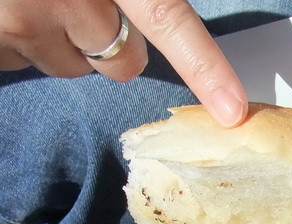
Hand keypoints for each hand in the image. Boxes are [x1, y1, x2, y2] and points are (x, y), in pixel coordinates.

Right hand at [0, 0, 247, 126]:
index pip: (168, 18)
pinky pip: (22, 61)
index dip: (204, 66)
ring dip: (57, 37)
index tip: (233, 110)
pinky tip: (6, 5)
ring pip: (71, 66)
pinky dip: (16, 39)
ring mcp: (25, 18)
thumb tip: (148, 26)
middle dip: (110, 43)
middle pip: (123, 62)